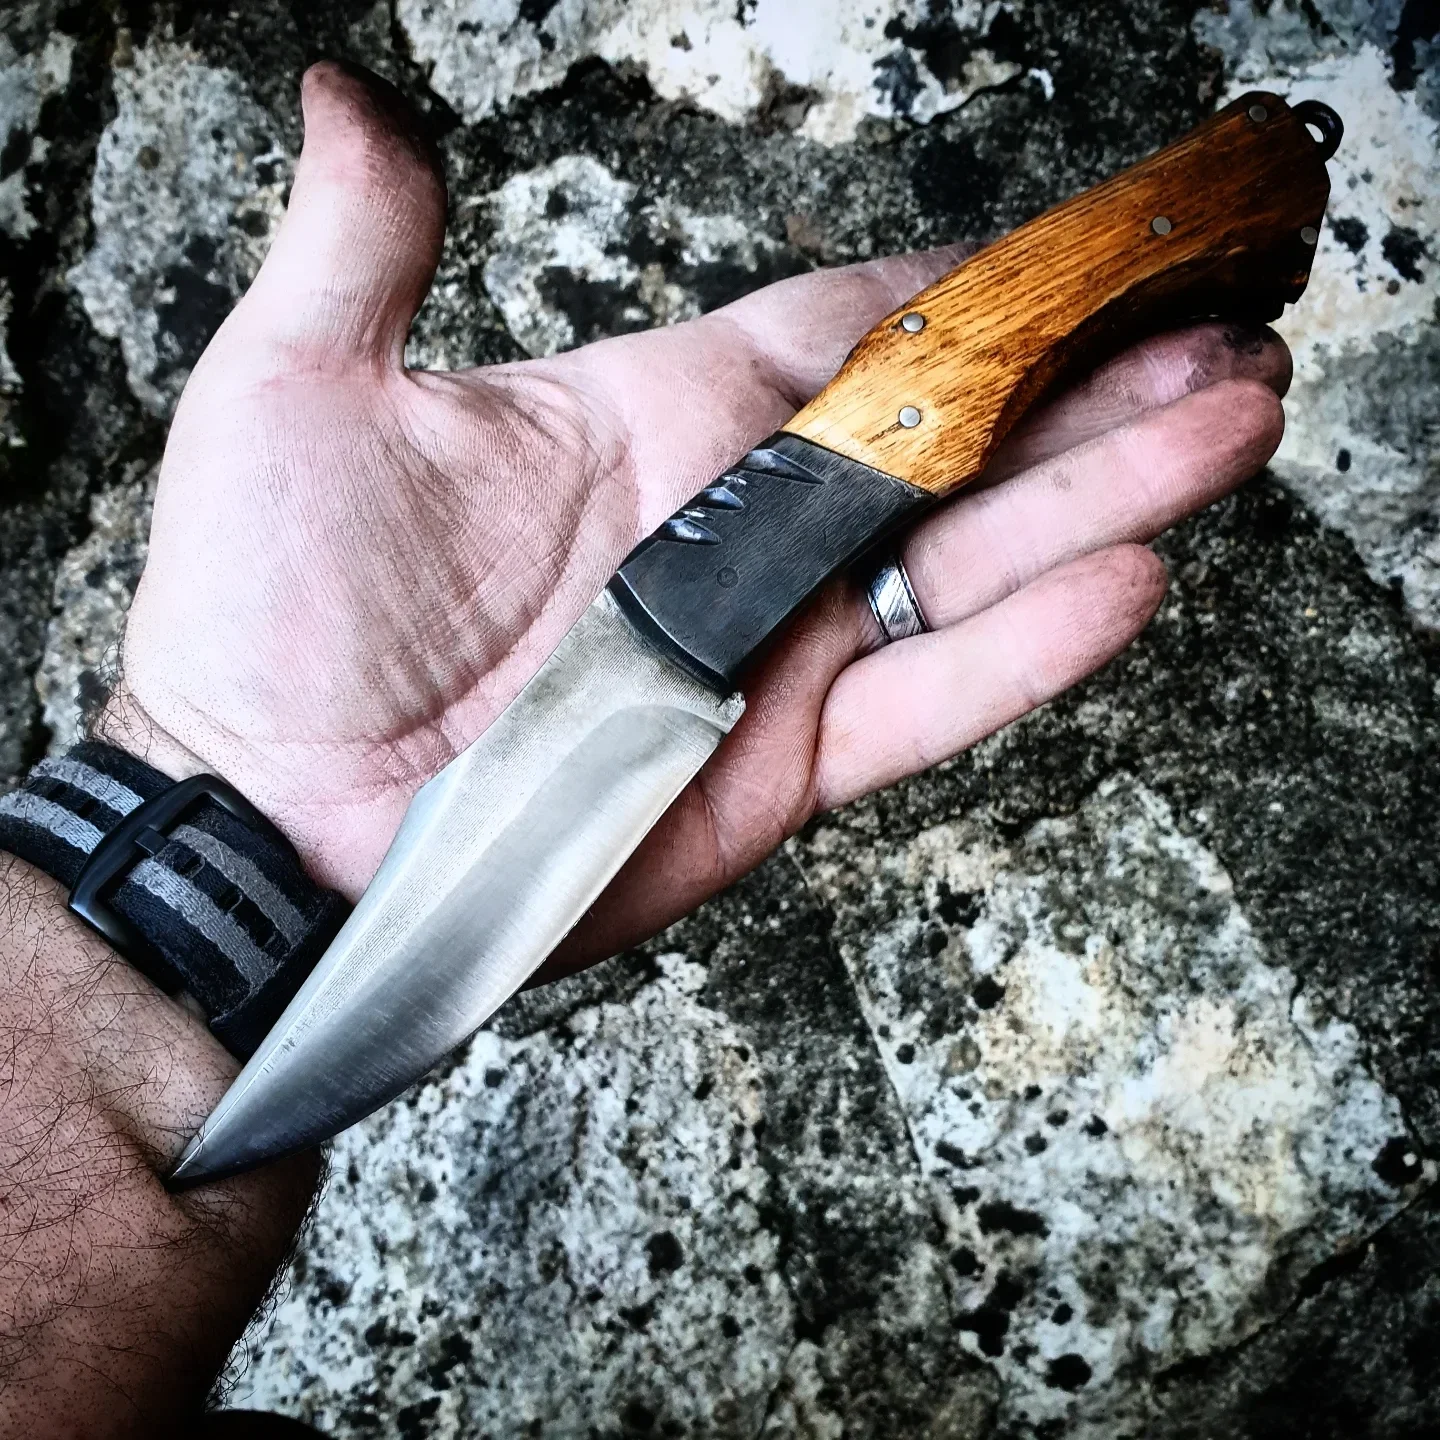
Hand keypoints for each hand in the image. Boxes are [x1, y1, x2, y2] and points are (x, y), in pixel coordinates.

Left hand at [104, 63, 1288, 977]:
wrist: (272, 824)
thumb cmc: (269, 618)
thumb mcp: (296, 395)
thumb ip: (360, 246)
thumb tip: (345, 97)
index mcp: (654, 422)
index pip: (842, 332)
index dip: (958, 289)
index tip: (1074, 247)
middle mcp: (734, 532)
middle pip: (947, 441)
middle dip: (1083, 387)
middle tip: (1212, 333)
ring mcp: (768, 654)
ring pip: (969, 561)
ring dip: (1102, 492)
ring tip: (1224, 426)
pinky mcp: (779, 769)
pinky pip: (926, 699)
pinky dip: (1026, 647)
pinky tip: (1129, 574)